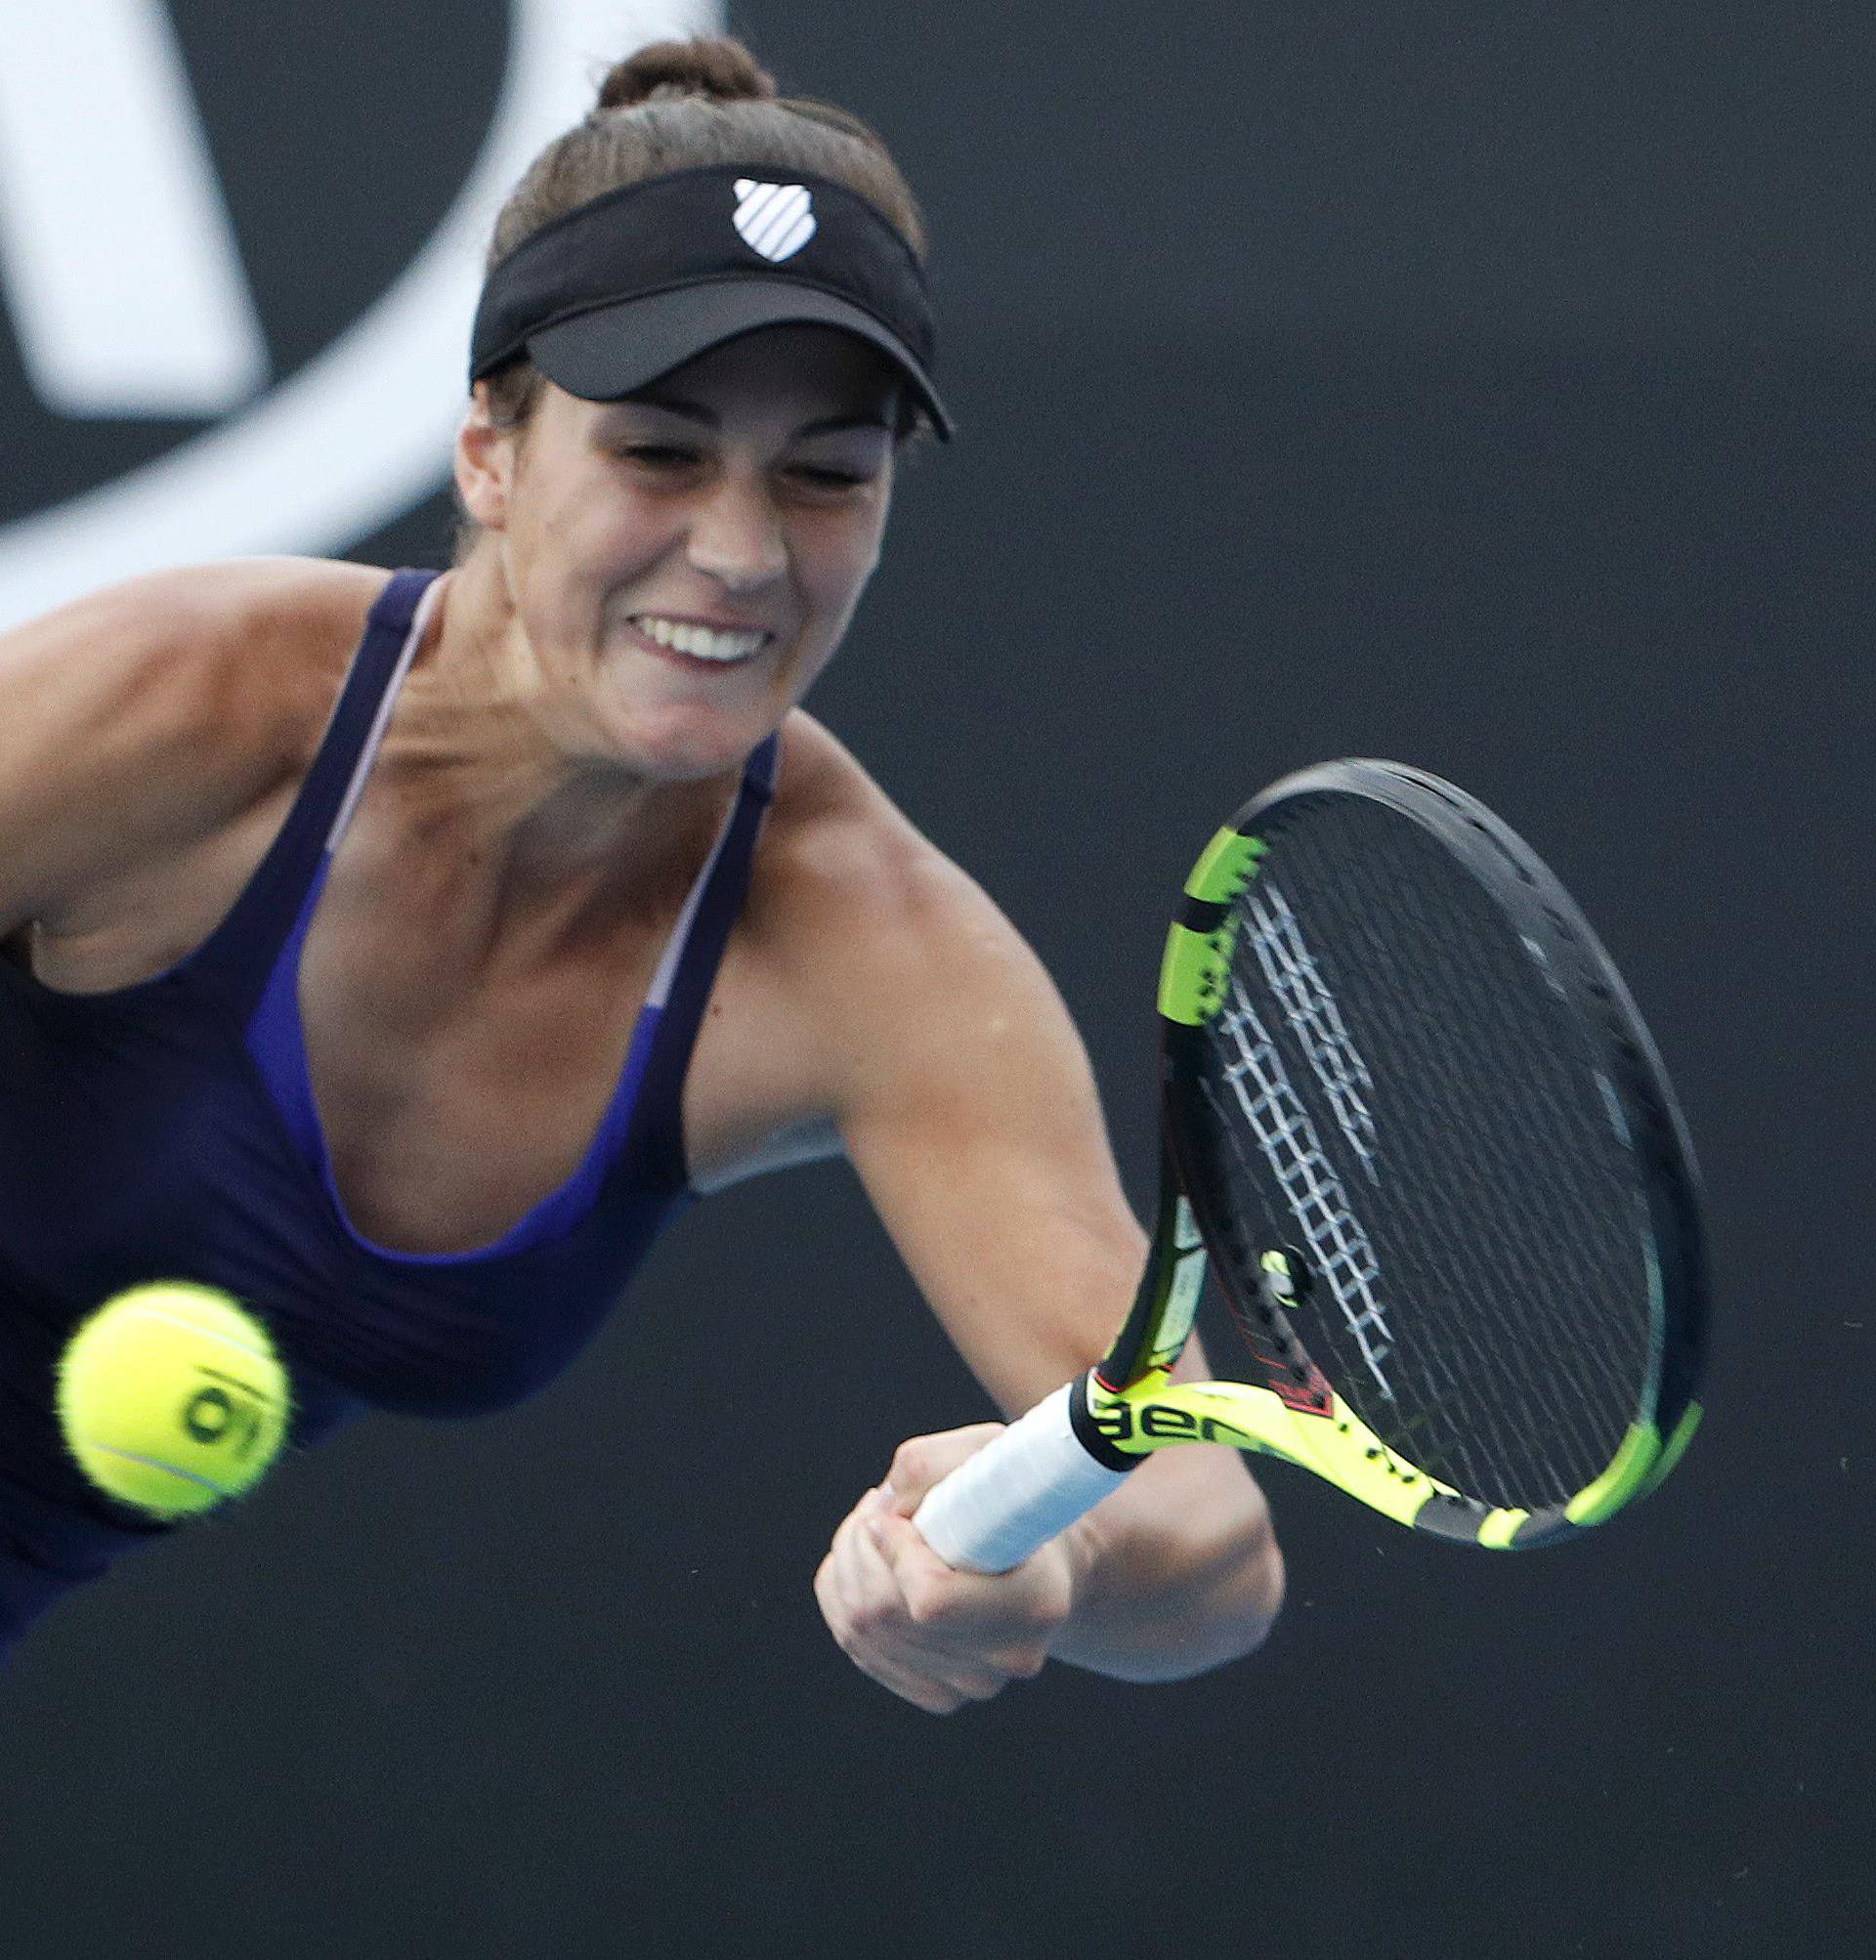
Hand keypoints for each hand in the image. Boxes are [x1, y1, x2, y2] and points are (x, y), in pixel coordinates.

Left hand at [814, 1423, 1076, 1713]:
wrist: (1040, 1554)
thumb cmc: (1011, 1492)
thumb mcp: (984, 1451)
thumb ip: (928, 1466)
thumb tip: (882, 1511)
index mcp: (1035, 1600)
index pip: (930, 1599)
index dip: (895, 1550)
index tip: (894, 1510)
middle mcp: (1009, 1657)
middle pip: (883, 1616)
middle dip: (859, 1547)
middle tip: (876, 1506)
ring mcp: (975, 1684)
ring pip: (861, 1633)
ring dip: (849, 1567)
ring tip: (874, 1527)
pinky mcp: (941, 1693)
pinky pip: (859, 1649)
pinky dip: (845, 1599)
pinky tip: (870, 1564)